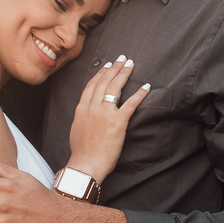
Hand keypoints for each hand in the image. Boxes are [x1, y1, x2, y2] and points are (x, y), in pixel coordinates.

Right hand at [67, 54, 149, 181]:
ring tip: (131, 64)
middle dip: (114, 68)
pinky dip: (139, 94)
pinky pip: (130, 104)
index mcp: (82, 108)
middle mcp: (92, 107)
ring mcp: (104, 114)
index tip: (107, 65)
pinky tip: (146, 86)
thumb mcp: (77, 129)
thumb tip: (88, 112)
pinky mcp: (117, 122)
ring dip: (124, 74)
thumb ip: (84, 117)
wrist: (85, 164)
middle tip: (122, 58)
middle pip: (104, 82)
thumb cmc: (82, 152)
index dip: (101, 73)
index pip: (92, 85)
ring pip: (115, 88)